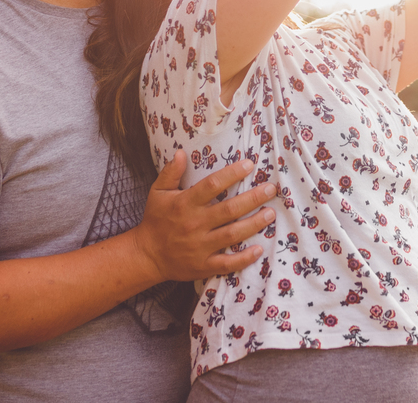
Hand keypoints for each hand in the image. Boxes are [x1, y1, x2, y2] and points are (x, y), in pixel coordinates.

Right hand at [133, 152, 277, 281]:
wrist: (146, 255)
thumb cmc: (156, 219)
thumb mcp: (158, 192)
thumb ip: (170, 172)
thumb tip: (182, 152)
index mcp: (185, 204)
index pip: (212, 185)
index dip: (232, 174)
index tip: (249, 165)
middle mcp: (194, 224)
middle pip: (228, 210)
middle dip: (252, 199)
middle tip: (271, 189)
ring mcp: (199, 247)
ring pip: (232, 235)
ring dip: (253, 224)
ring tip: (271, 214)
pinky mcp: (203, 266)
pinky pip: (226, 263)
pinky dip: (243, 258)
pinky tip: (259, 249)